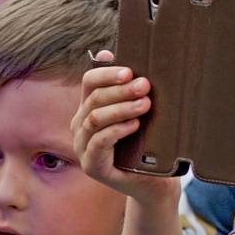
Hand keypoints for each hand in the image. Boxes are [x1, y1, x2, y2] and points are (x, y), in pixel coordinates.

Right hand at [71, 50, 177, 205]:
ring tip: (145, 104)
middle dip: (121, 90)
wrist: (153, 181)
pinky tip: (134, 125)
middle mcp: (80, 125)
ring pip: (95, 119)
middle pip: (94, 99)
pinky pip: (98, 143)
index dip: (107, 74)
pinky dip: (116, 131)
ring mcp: (83, 146)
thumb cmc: (147, 142)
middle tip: (145, 86)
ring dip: (121, 108)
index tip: (130, 71)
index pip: (90, 81)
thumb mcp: (140, 112)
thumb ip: (129, 88)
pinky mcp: (91, 166)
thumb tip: (108, 53)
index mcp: (89, 107)